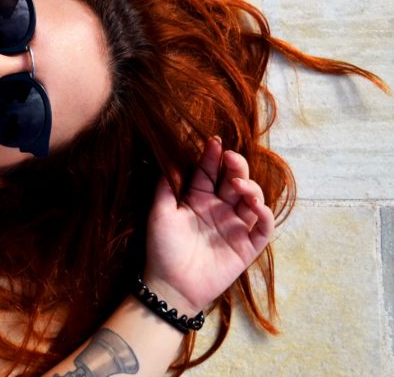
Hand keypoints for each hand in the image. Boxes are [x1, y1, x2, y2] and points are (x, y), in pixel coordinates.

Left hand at [143, 137, 275, 312]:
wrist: (169, 285)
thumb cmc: (162, 248)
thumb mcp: (160, 211)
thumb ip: (166, 185)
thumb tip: (170, 155)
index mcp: (198, 198)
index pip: (209, 172)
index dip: (213, 157)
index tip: (213, 142)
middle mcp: (218, 209)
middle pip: (234, 181)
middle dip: (236, 166)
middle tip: (231, 157)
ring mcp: (234, 227)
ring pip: (253, 201)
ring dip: (251, 188)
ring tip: (239, 185)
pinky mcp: (247, 247)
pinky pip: (263, 229)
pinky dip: (265, 215)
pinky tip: (256, 206)